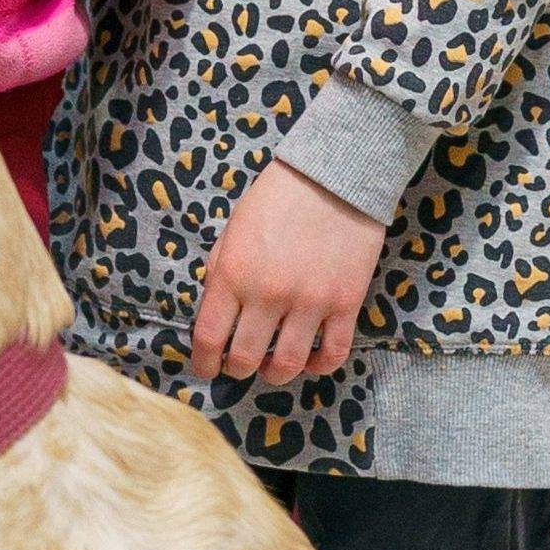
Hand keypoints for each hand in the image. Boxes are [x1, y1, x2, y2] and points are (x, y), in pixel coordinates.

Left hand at [190, 162, 383, 385]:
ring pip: (286, 366)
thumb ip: (220, 275)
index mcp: (232, 275)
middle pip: (244, 359)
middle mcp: (268, 295)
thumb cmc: (277, 199)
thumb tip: (214, 317)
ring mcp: (309, 302)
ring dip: (274, 373)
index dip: (204, 362)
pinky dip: (319, 366)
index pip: (209, 338)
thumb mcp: (232, 232)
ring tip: (273, 365)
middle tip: (240, 364)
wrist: (334, 176)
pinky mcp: (345, 303)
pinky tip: (310, 360)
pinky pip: (333, 354)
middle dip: (236, 369)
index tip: (207, 368)